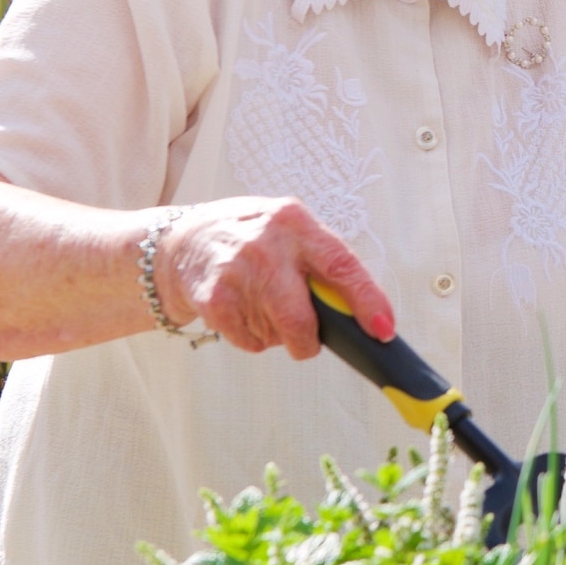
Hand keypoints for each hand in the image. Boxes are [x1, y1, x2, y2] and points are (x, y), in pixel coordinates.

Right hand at [153, 197, 394, 361]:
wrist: (181, 242)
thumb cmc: (252, 240)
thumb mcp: (288, 231)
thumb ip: (320, 262)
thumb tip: (363, 314)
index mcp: (295, 221)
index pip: (341, 264)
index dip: (368, 301)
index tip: (384, 330)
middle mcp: (266, 243)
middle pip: (301, 316)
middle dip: (309, 340)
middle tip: (308, 342)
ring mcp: (236, 270)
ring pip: (276, 333)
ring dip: (277, 334)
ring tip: (262, 306)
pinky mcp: (212, 298)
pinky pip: (249, 341)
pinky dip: (252, 338)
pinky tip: (242, 312)